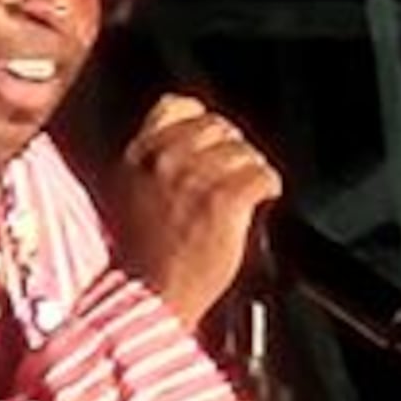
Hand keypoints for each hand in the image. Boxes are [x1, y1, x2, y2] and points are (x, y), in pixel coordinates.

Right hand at [105, 95, 283, 325]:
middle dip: (232, 151)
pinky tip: (262, 201)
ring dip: (251, 171)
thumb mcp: (131, 193)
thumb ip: (155, 161)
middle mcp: (165, 158)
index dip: (204, 124)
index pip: (179, 105)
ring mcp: (195, 176)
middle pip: (219, 126)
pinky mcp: (224, 199)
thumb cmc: (144, 257)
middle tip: (234, 178)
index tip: (214, 145)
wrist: (149, 294)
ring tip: (246, 197)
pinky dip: (269, 188)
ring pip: (245, 151)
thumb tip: (193, 138)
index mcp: (138, 153)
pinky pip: (264, 176)